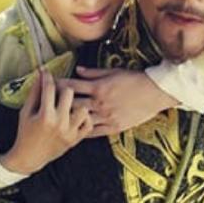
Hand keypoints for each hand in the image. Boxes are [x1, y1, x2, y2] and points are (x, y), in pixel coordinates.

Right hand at [0, 70, 92, 174]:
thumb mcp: (26, 112)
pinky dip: (84, 118)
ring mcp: (70, 132)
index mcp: (45, 116)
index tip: (46, 72)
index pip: (49, 88)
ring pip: (83, 108)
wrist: (30, 157)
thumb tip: (40, 75)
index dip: (47, 77)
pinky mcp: (76, 139)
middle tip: (58, 89)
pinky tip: (76, 115)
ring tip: (69, 104)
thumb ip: (34, 93)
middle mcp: (60, 123)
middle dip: (62, 88)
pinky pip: (89, 124)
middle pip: (69, 93)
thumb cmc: (26, 133)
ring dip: (76, 103)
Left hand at [58, 66, 177, 136]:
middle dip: (59, 103)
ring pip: (81, 120)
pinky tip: (75, 131)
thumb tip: (78, 70)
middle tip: (47, 104)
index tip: (49, 85)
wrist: (155, 93)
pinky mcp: (114, 127)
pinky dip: (83, 131)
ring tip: (58, 120)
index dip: (59, 85)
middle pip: (73, 104)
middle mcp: (100, 103)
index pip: (72, 86)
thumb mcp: (114, 72)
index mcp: (99, 88)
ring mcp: (107, 117)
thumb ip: (94, 73)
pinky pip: (94, 132)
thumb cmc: (136, 79)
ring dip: (69, 119)